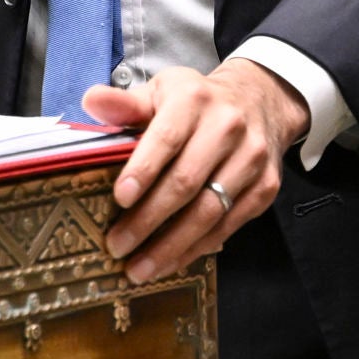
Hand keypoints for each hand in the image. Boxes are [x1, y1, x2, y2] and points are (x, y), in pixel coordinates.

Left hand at [81, 59, 307, 282]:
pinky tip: (171, 261)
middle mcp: (227, 127)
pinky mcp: (266, 186)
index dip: (143, 170)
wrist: (260, 100)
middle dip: (148, 219)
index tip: (120, 200)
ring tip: (139, 268)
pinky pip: (228, 225)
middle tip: (117, 246)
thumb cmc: (197, 102)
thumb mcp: (161, 91)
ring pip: (209, 211)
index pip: (166, 137)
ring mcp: (251, 159)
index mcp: (194, 99)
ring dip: (171, 245)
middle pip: (185, 182)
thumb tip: (92, 101)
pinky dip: (197, 248)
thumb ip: (125, 103)